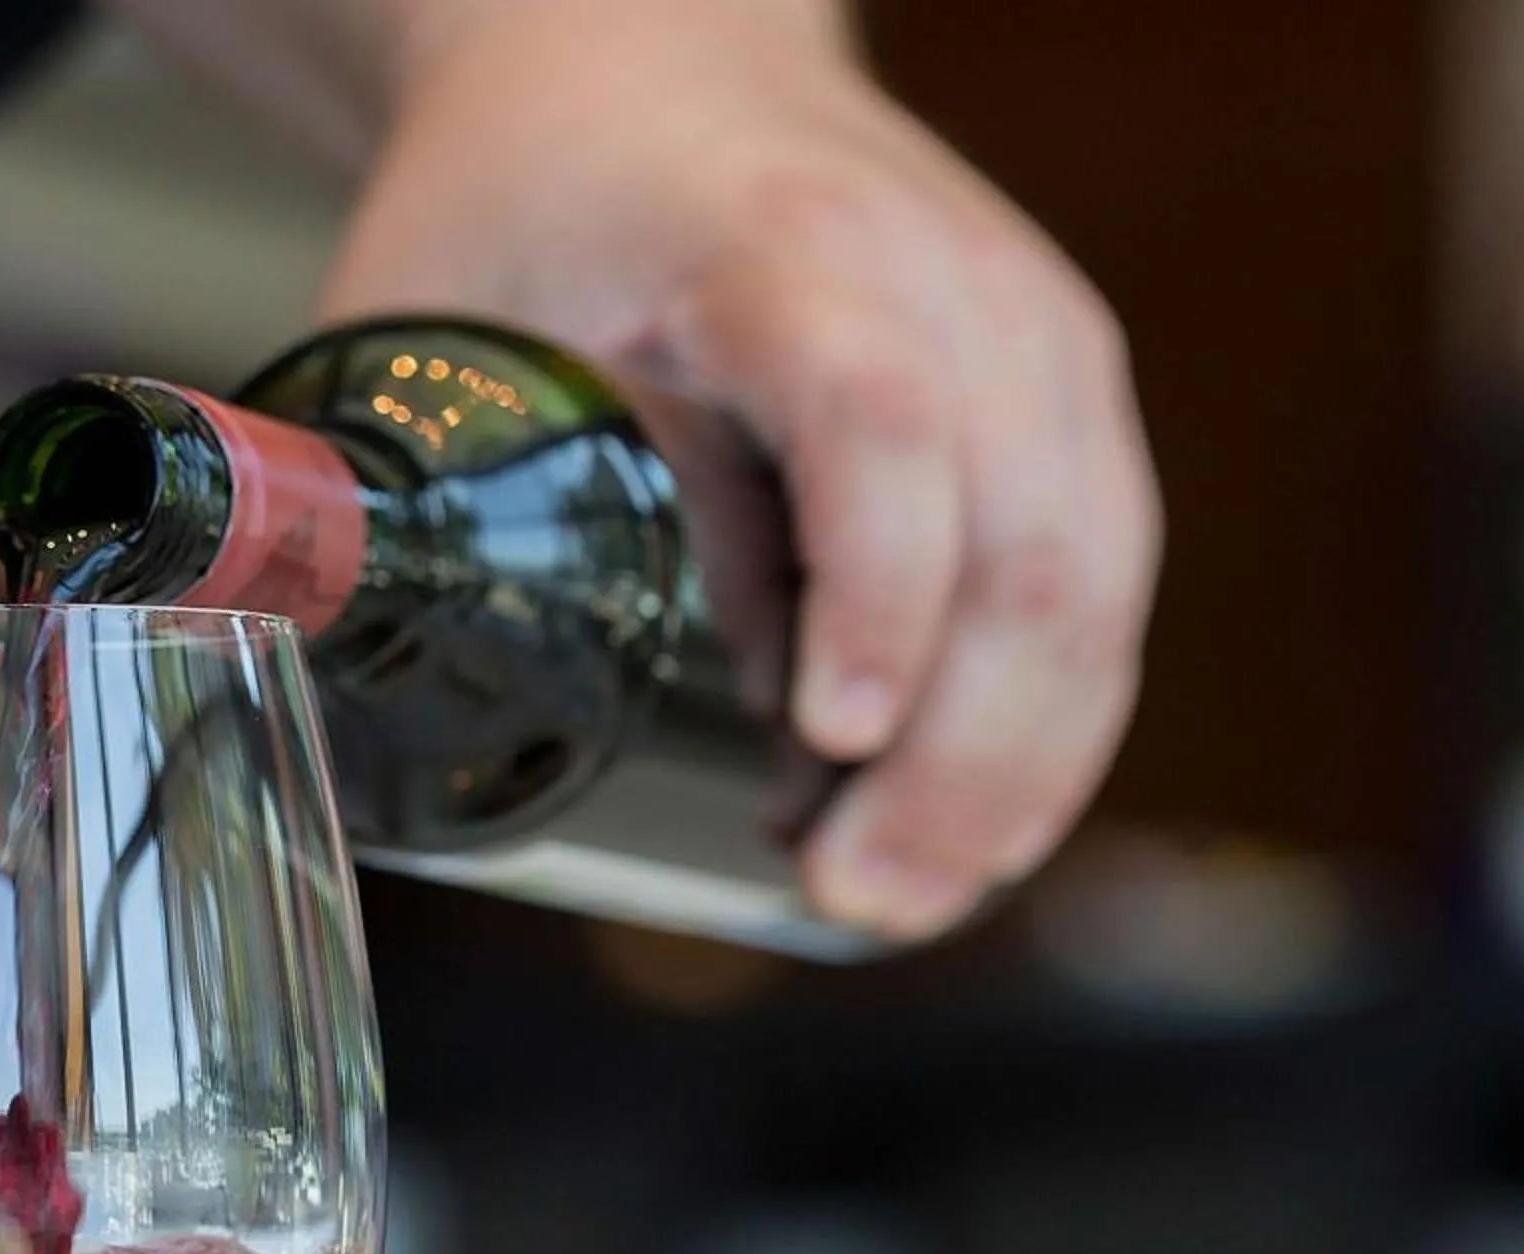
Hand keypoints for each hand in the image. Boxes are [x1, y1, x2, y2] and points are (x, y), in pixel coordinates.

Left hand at [317, 0, 1158, 941]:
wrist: (658, 63)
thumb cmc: (538, 193)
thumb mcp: (442, 315)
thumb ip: (434, 498)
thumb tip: (417, 722)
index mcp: (785, 244)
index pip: (878, 416)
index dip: (878, 584)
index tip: (830, 737)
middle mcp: (950, 280)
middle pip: (1027, 537)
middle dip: (956, 757)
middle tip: (854, 898)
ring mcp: (1035, 334)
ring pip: (1095, 581)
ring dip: (1014, 769)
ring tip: (898, 900)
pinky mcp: (1068, 398)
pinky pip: (1106, 582)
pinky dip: (1050, 724)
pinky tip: (976, 831)